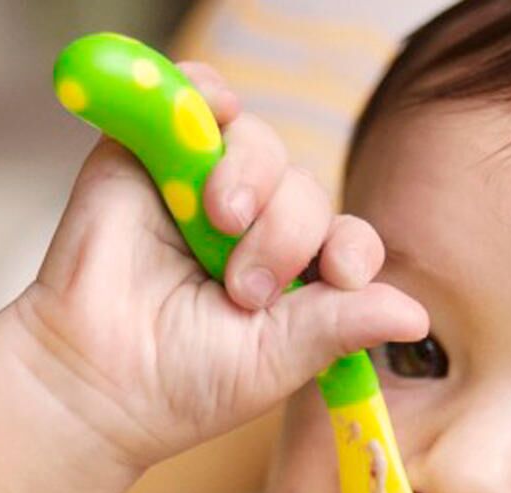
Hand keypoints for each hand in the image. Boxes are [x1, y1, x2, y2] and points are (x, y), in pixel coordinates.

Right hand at [11, 63, 427, 471]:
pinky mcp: (144, 154)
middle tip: (243, 287)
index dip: (352, 247)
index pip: (343, 237)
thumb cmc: (180, 384)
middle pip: (302, 188)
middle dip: (288, 231)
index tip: (339, 273)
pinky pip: (189, 96)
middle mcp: (248, 224)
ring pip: (256, 142)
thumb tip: (416, 314)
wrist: (94, 382)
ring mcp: (196, 186)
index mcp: (288, 275)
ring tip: (218, 221)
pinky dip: (204, 90)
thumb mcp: (276, 361)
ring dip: (253, 174)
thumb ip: (339, 326)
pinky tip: (213, 109)